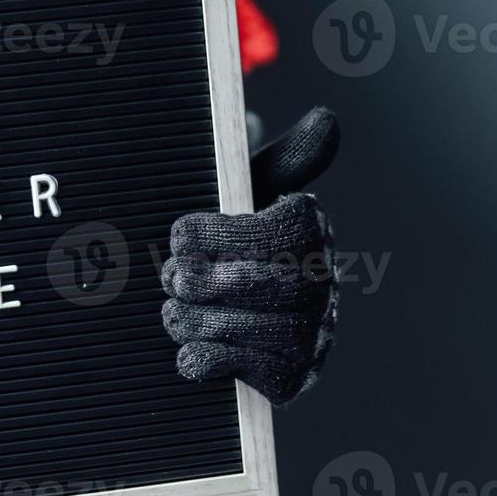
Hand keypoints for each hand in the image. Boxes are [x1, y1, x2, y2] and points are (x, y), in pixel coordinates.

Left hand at [161, 107, 340, 405]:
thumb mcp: (247, 186)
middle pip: (270, 287)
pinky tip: (190, 351)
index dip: (223, 237)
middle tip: (169, 276)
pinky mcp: (294, 374)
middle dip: (207, 284)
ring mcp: (315, 332)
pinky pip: (258, 375)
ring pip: (261, 332)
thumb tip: (327, 120)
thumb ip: (278, 156)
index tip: (179, 235)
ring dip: (202, 322)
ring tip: (173, 311)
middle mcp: (325, 281)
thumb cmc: (234, 230)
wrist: (229, 289)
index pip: (278, 234)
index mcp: (312, 227)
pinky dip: (214, 362)